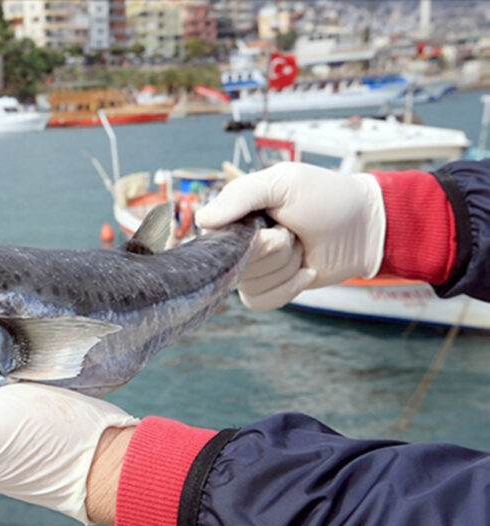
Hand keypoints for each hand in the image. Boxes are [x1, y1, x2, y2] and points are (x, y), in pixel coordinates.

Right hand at [196, 162, 385, 309]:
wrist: (366, 228)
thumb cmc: (328, 197)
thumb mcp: (284, 182)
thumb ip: (240, 195)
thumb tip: (201, 220)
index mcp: (236, 213)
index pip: (216, 237)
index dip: (248, 239)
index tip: (273, 226)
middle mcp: (239, 242)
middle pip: (236, 265)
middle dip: (275, 251)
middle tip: (294, 232)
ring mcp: (254, 267)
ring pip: (248, 285)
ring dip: (285, 268)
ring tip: (302, 247)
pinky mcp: (270, 287)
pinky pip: (259, 301)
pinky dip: (287, 289)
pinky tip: (306, 271)